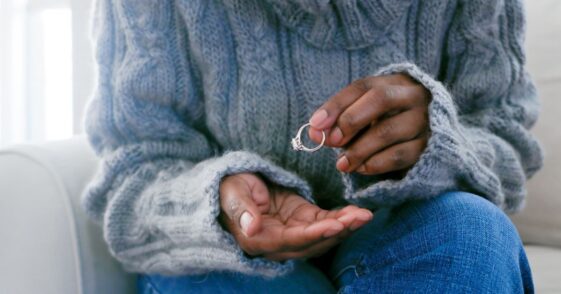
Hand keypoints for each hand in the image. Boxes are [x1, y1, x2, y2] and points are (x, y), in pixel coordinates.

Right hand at [219, 173, 372, 260]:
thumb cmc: (228, 189)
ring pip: (324, 236)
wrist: (232, 185)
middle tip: (360, 218)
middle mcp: (279, 243)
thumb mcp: (231, 194)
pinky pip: (325, 222)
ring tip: (365, 215)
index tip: (335, 225)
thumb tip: (253, 227)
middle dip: (339, 231)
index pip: (292, 241)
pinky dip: (342, 218)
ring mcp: (293, 232)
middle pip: (314, 243)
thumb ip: (242, 210)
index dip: (315, 234)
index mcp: (259, 240)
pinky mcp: (303, 219)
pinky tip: (358, 213)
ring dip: (345, 227)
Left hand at [308, 74, 430, 175]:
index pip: (362, 87)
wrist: (426, 138)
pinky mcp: (428, 146)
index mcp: (394, 81)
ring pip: (388, 131)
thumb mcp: (363, 114)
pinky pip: (398, 155)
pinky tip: (360, 168)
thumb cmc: (385, 121)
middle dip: (350, 120)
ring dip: (358, 149)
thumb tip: (314, 132)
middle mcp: (413, 96)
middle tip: (331, 141)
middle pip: (380, 99)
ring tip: (341, 163)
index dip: (336, 105)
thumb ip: (338, 120)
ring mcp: (423, 120)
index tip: (315, 124)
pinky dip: (375, 164)